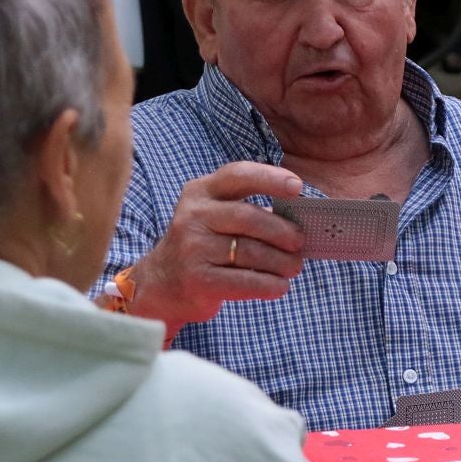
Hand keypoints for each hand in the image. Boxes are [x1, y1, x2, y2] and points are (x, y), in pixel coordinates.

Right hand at [130, 161, 306, 335]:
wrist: (161, 284)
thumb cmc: (201, 246)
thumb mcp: (214, 217)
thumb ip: (247, 212)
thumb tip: (296, 221)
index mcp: (200, 192)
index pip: (238, 175)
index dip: (271, 178)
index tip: (297, 187)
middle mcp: (193, 216)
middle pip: (249, 217)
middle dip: (282, 231)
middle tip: (300, 242)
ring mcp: (193, 248)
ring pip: (251, 252)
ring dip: (281, 262)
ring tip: (294, 267)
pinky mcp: (198, 280)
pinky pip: (245, 281)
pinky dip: (269, 284)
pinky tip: (279, 286)